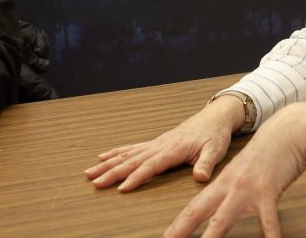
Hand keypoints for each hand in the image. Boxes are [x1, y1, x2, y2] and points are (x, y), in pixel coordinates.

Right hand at [86, 94, 244, 190]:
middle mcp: (160, 145)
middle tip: (96, 183)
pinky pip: (131, 148)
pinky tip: (102, 157)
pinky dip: (115, 152)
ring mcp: (155, 143)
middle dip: (112, 173)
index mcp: (173, 149)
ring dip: (108, 164)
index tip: (122, 188)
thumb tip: (200, 177)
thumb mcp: (215, 150)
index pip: (151, 165)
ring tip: (90, 173)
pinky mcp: (154, 143)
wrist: (214, 117)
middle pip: (132, 160)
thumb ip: (206, 164)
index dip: (136, 177)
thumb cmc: (214, 135)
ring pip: (126, 154)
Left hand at [163, 104, 305, 237]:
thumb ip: (233, 189)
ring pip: (224, 217)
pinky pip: (268, 217)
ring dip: (213, 236)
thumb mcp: (244, 171)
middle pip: (199, 211)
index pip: (194, 207)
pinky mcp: (268, 189)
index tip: (168, 237)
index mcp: (223, 182)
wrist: (288, 131)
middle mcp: (230, 186)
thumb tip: (225, 205)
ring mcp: (247, 188)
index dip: (179, 224)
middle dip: (182, 228)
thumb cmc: (269, 152)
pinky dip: (271, 232)